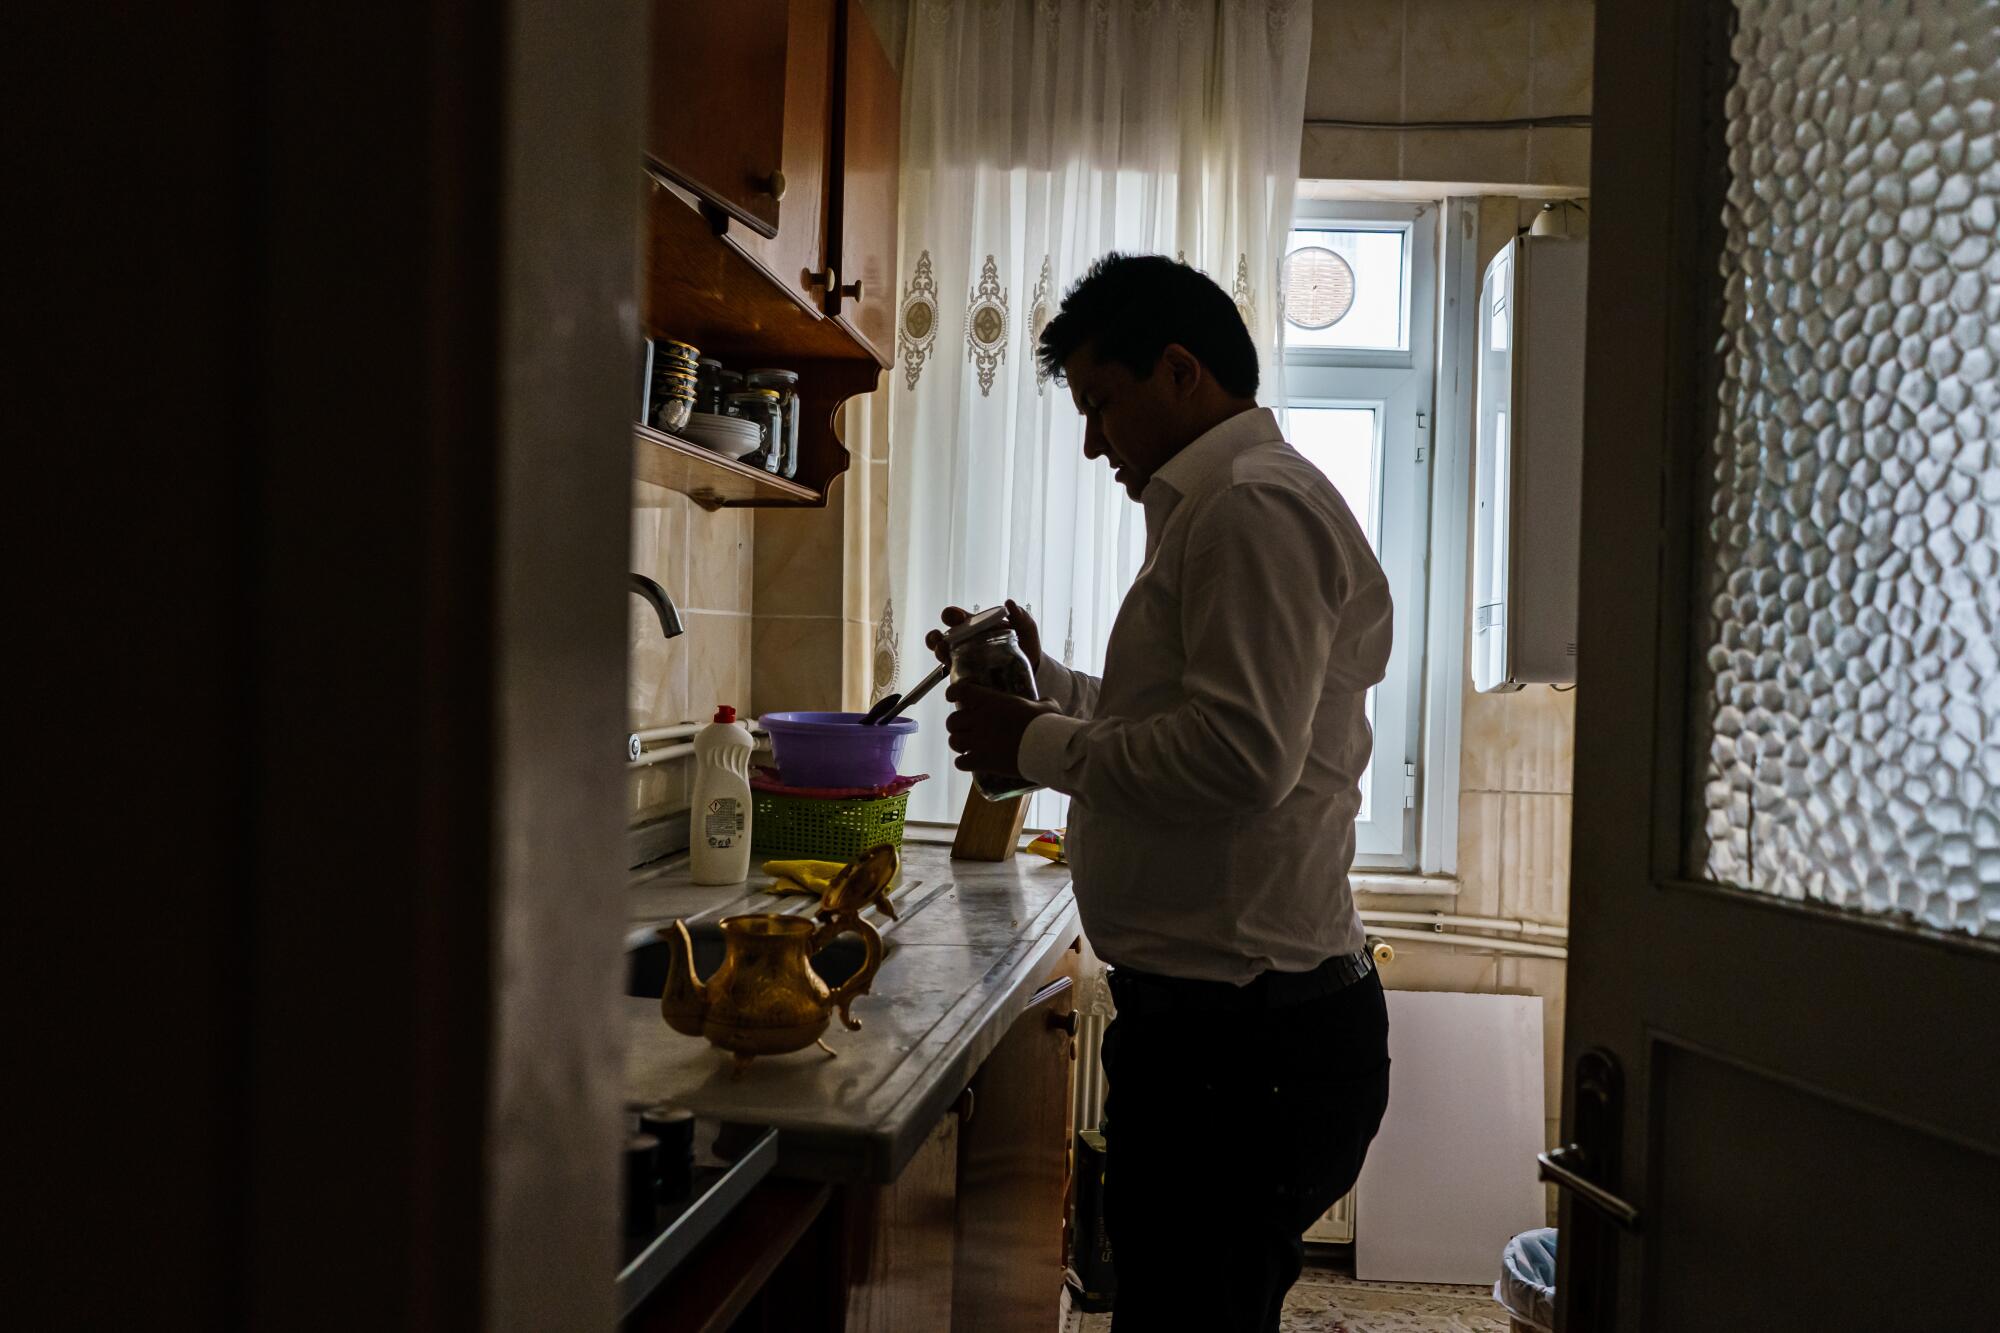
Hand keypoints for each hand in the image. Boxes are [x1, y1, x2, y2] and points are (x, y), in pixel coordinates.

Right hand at [926, 599, 1043, 671]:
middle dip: (936, 636)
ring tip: (941, 652)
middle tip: (940, 639)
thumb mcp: (1026, 630)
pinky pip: (951, 674)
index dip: (952, 615)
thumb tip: (1009, 603)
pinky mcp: (965, 676)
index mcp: (975, 625)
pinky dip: (947, 671)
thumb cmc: (1025, 646)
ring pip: (942, 654)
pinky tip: (950, 670)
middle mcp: (964, 641)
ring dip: (938, 652)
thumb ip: (1021, 616)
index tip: (957, 617)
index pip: (957, 617)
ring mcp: (962, 659)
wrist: (1031, 672)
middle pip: (943, 636)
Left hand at [943, 682, 1057, 777]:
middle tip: (966, 729)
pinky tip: (971, 762)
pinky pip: (960, 762)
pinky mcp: (981, 761)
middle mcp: (980, 719)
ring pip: (953, 741)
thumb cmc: (1047, 724)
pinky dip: (963, 762)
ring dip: (959, 743)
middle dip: (957, 725)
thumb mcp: (1046, 706)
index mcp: (991, 701)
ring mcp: (978, 741)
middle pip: (952, 720)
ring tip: (967, 747)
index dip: (953, 692)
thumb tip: (1045, 702)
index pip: (961, 691)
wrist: (1047, 748)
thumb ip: (1041, 702)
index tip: (951, 696)